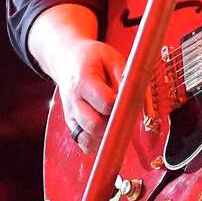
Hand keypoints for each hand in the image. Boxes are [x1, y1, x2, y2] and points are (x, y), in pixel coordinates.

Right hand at [53, 39, 124, 154]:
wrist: (66, 60)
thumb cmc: (91, 58)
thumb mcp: (111, 57)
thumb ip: (124, 75)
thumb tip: (135, 94)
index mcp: (83, 81)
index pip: (105, 102)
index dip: (121, 105)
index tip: (129, 100)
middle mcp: (73, 101)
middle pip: (94, 125)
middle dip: (114, 124)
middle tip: (125, 114)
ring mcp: (70, 115)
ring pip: (87, 138)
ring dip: (106, 136)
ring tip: (117, 123)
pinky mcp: (71, 124)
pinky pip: (83, 142)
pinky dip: (97, 143)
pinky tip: (108, 134)